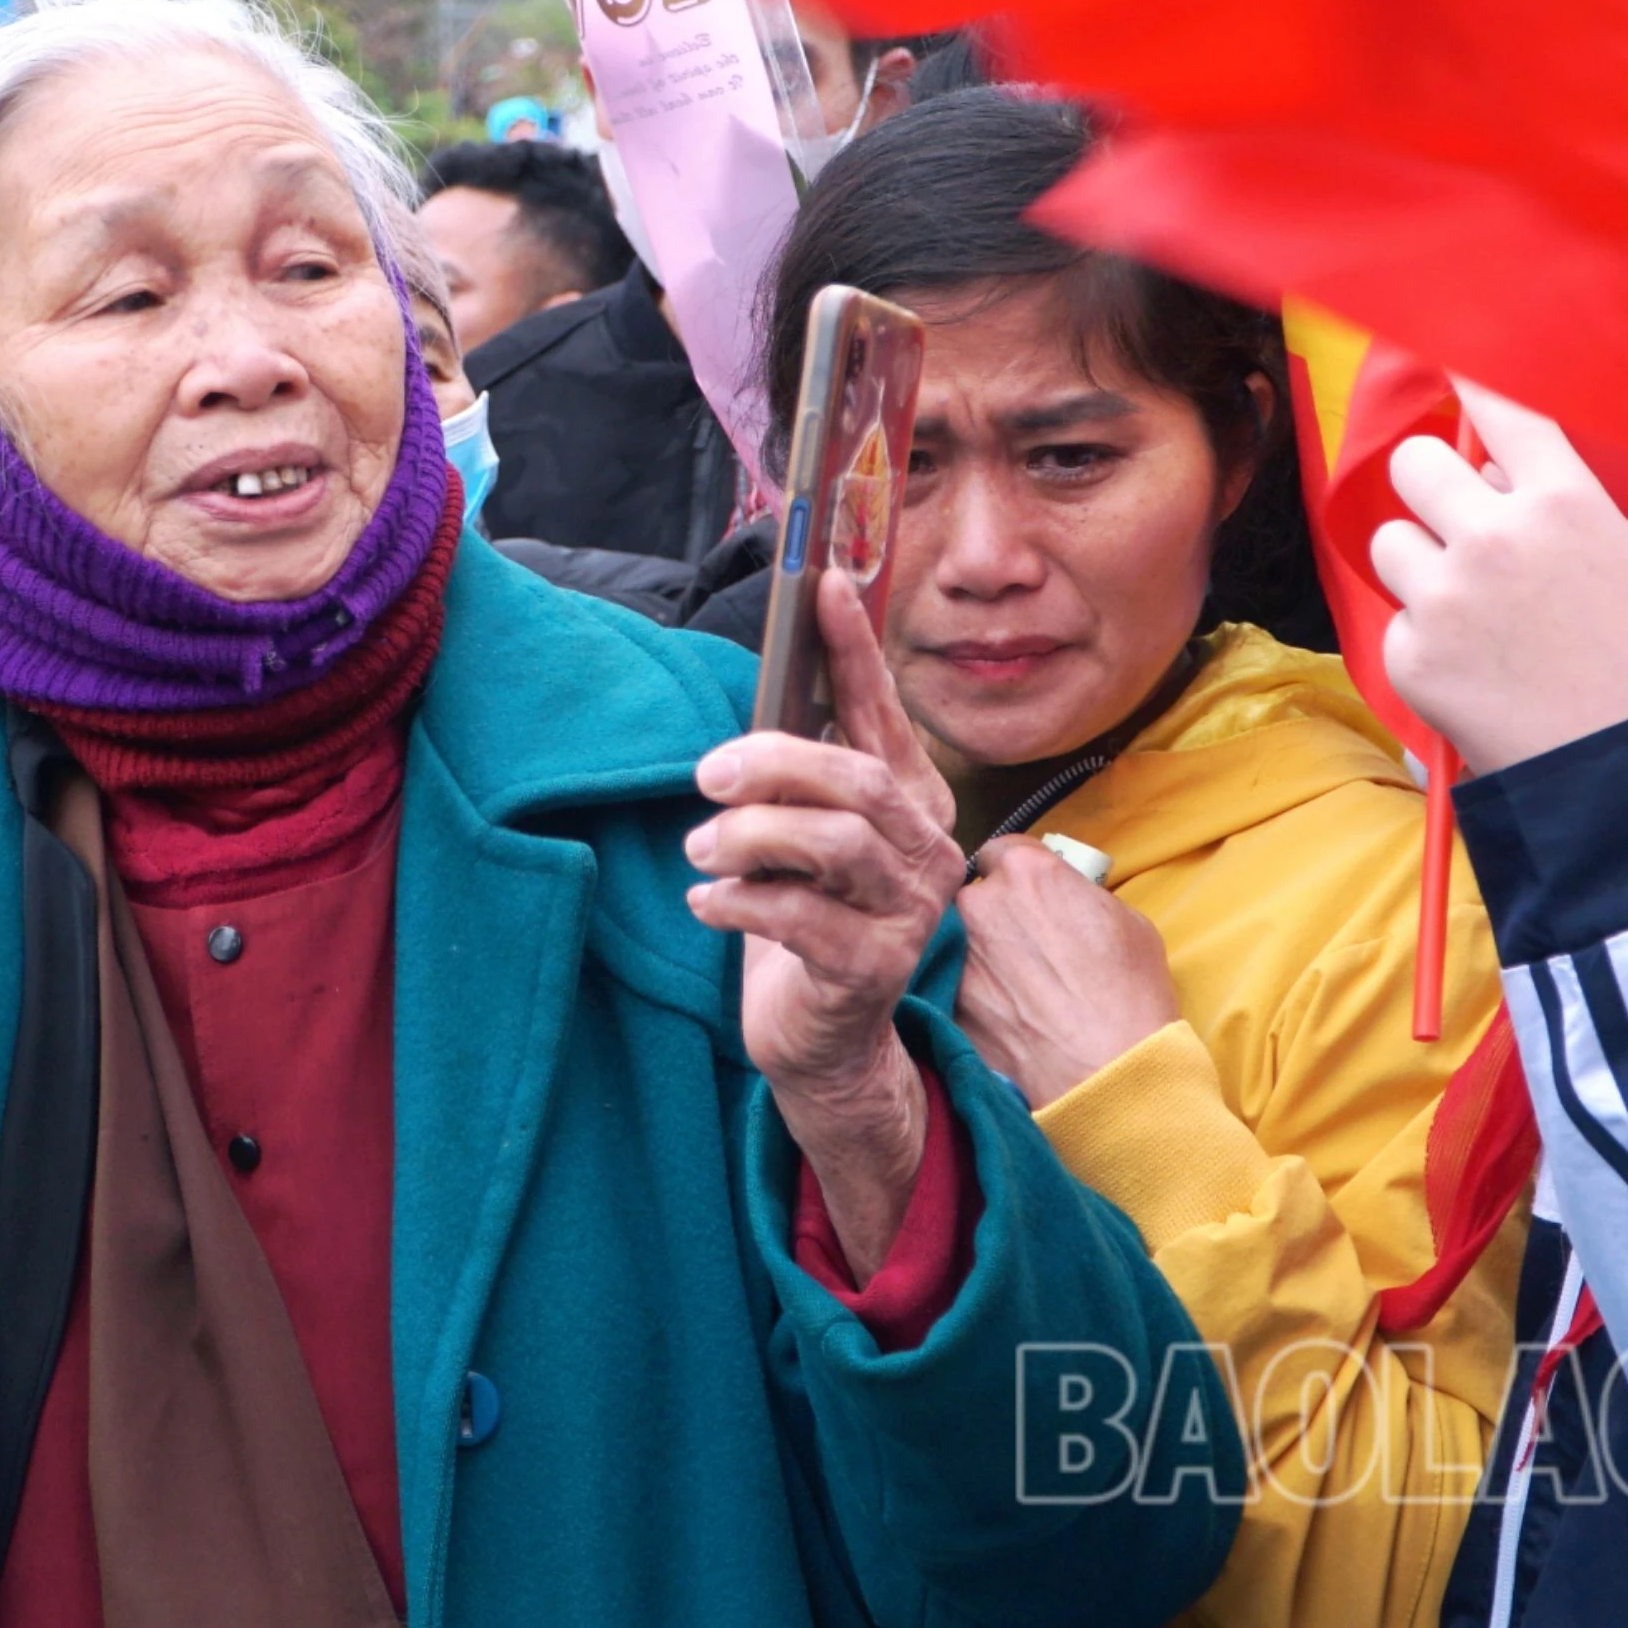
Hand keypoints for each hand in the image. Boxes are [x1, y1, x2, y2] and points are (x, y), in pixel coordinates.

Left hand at [687, 570, 969, 1274]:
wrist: (822, 1042)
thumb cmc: (802, 922)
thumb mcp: (797, 840)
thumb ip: (794, 780)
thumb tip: (752, 714)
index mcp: (910, 803)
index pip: (883, 714)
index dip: (854, 650)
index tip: (823, 584)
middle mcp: (926, 851)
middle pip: (858, 778)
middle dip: (775, 764)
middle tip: (709, 777)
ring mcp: (908, 912)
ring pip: (835, 840)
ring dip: (751, 836)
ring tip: (701, 849)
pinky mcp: (873, 968)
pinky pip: (801, 915)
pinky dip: (739, 899)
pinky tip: (704, 900)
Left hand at [954, 842, 1180, 1106]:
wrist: (1108, 1071)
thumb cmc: (1130, 995)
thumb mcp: (1127, 921)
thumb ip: (1081, 895)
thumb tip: (1066, 898)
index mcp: (1027, 872)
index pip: (1001, 851)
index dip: (1017, 874)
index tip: (1028, 895)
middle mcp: (980, 904)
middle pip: (975, 897)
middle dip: (995, 916)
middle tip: (1024, 947)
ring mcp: (957, 955)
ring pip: (961, 944)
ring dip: (981, 957)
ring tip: (1019, 990)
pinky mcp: (947, 1003)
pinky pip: (956, 988)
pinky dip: (975, 999)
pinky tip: (1008, 1019)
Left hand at [1367, 385, 1627, 770]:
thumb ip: (1580, 509)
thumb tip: (1512, 481)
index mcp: (1564, 504)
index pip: (1500, 410)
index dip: (1471, 382)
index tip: (1449, 363)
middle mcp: (1492, 538)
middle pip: (1414, 463)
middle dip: (1434, 485)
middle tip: (1460, 517)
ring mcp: (1444, 598)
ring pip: (1390, 541)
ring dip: (1423, 564)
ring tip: (1477, 611)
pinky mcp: (1410, 655)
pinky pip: (1399, 619)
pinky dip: (1428, 639)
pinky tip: (1480, 671)